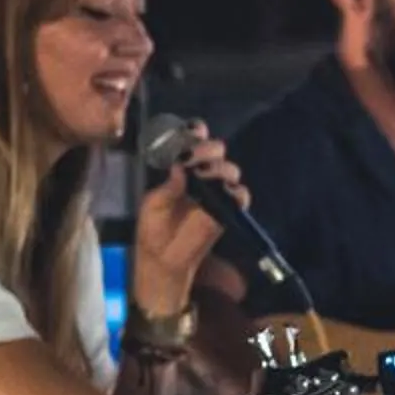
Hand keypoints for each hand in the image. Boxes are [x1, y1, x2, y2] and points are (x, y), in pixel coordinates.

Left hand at [131, 122, 248, 317]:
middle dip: (207, 148)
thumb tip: (179, 166)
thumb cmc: (153, 230)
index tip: (190, 133)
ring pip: (229, 169)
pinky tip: (222, 192)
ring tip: (203, 176)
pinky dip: (235, 192)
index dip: (194, 132)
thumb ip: (168, 185)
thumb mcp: (153, 204)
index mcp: (182, 168)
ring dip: (218, 168)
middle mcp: (201, 175)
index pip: (193, 141)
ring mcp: (216, 192)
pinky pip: (240, 196)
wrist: (162, 261)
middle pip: (216, 149)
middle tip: (193, 158)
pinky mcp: (227, 211)